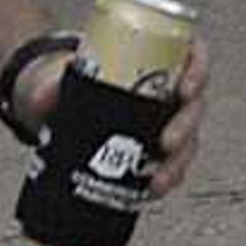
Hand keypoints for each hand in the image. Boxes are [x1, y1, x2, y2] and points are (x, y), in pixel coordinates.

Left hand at [13, 41, 211, 197]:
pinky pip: (171, 163)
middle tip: (165, 143)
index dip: (199, 70)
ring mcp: (164, 118)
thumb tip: (46, 97)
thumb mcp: (58, 74)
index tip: (185, 88)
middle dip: (186, 126)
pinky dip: (166, 178)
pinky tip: (153, 191)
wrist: (58, 100)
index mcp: (159, 57)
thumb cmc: (69, 76)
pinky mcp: (155, 146)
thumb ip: (51, 84)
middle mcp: (169, 88)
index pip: (193, 55)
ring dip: (179, 162)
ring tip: (158, 180)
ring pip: (188, 139)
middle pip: (194, 104)